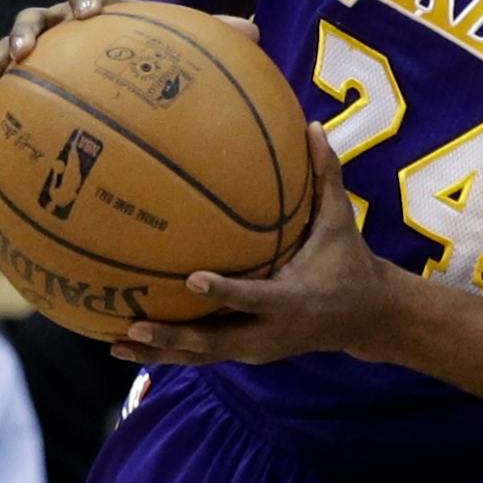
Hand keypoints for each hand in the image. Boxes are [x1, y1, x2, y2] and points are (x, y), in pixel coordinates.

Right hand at [0, 0, 259, 99]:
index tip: (90, 15)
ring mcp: (43, 42)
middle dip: (32, 27)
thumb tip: (255, 31)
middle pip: (38, 13)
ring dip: (2, 57)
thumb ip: (211, 32)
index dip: (87, 1)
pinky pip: (5, 74)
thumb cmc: (154, 44)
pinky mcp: (28, 68)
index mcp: (102, 7)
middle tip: (32, 45)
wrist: (122, 44)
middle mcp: (64, 21)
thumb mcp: (177, 36)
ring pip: (13, 42)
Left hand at [113, 124, 396, 365]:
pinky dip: (170, 353)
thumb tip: (312, 127)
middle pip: (216, 341)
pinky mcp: (249, 353)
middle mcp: (271, 330)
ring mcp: (258, 346)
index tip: (192, 280)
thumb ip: (325, 178)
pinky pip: (205, 355)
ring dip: (160, 352)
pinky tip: (132, 344)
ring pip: (203, 355)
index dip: (225, 292)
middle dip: (174, 337)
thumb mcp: (341, 221)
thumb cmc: (349, 262)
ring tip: (116, 341)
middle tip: (132, 323)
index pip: (254, 298)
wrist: (367, 317)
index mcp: (293, 298)